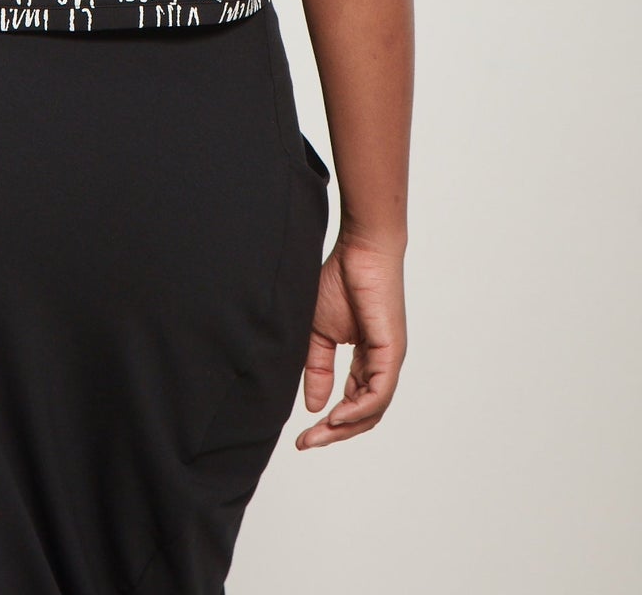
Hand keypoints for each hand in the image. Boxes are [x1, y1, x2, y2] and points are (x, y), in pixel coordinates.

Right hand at [295, 233, 406, 447]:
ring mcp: (389, 360)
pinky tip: (337, 417)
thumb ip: (318, 368)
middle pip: (364, 414)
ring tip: (319, 434)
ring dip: (344, 427)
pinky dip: (358, 410)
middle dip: (334, 433)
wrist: (360, 249)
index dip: (328, 424)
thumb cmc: (342, 280)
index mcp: (367, 361)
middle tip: (307, 443)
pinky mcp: (392, 351)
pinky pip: (378, 393)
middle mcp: (382, 365)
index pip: (352, 403)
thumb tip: (315, 406)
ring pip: (373, 409)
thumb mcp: (320, 332)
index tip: (301, 437)